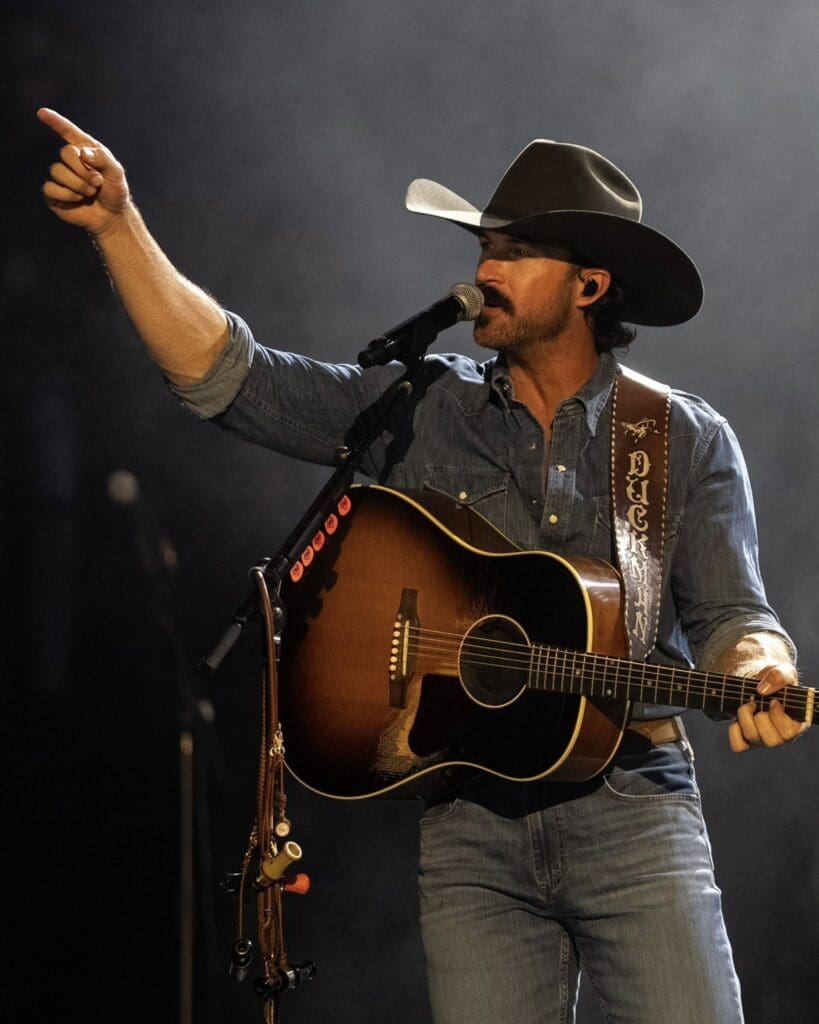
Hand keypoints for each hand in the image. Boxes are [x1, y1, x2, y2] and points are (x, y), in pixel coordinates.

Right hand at [38, 108, 129, 234]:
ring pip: (58, 170)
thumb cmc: (114, 191)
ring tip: (90, 192)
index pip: (68, 132)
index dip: (56, 122)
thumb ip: (103, 159)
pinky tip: (78, 199)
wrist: (112, 216)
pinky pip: (51, 187)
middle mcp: (70, 161)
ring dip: (79, 184)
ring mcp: (60, 176)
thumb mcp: (116, 173)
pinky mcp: (54, 193)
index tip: (42, 112)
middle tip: (97, 182)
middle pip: (65, 153)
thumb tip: (82, 153)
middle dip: (83, 169)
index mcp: (85, 150)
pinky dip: (68, 194)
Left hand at [729, 662, 801, 751]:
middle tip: (757, 703)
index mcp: (794, 726)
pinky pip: (738, 745)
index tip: (773, 701)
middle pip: (771, 741)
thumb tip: (762, 690)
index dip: (777, 716)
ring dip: (745, 717)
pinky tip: (738, 718)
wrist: (757, 683)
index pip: (788, 733)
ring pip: (752, 738)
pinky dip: (734, 730)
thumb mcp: (782, 672)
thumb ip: (779, 676)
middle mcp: (780, 737)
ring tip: (748, 705)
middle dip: (760, 717)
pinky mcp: (746, 743)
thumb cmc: (775, 681)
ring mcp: (762, 741)